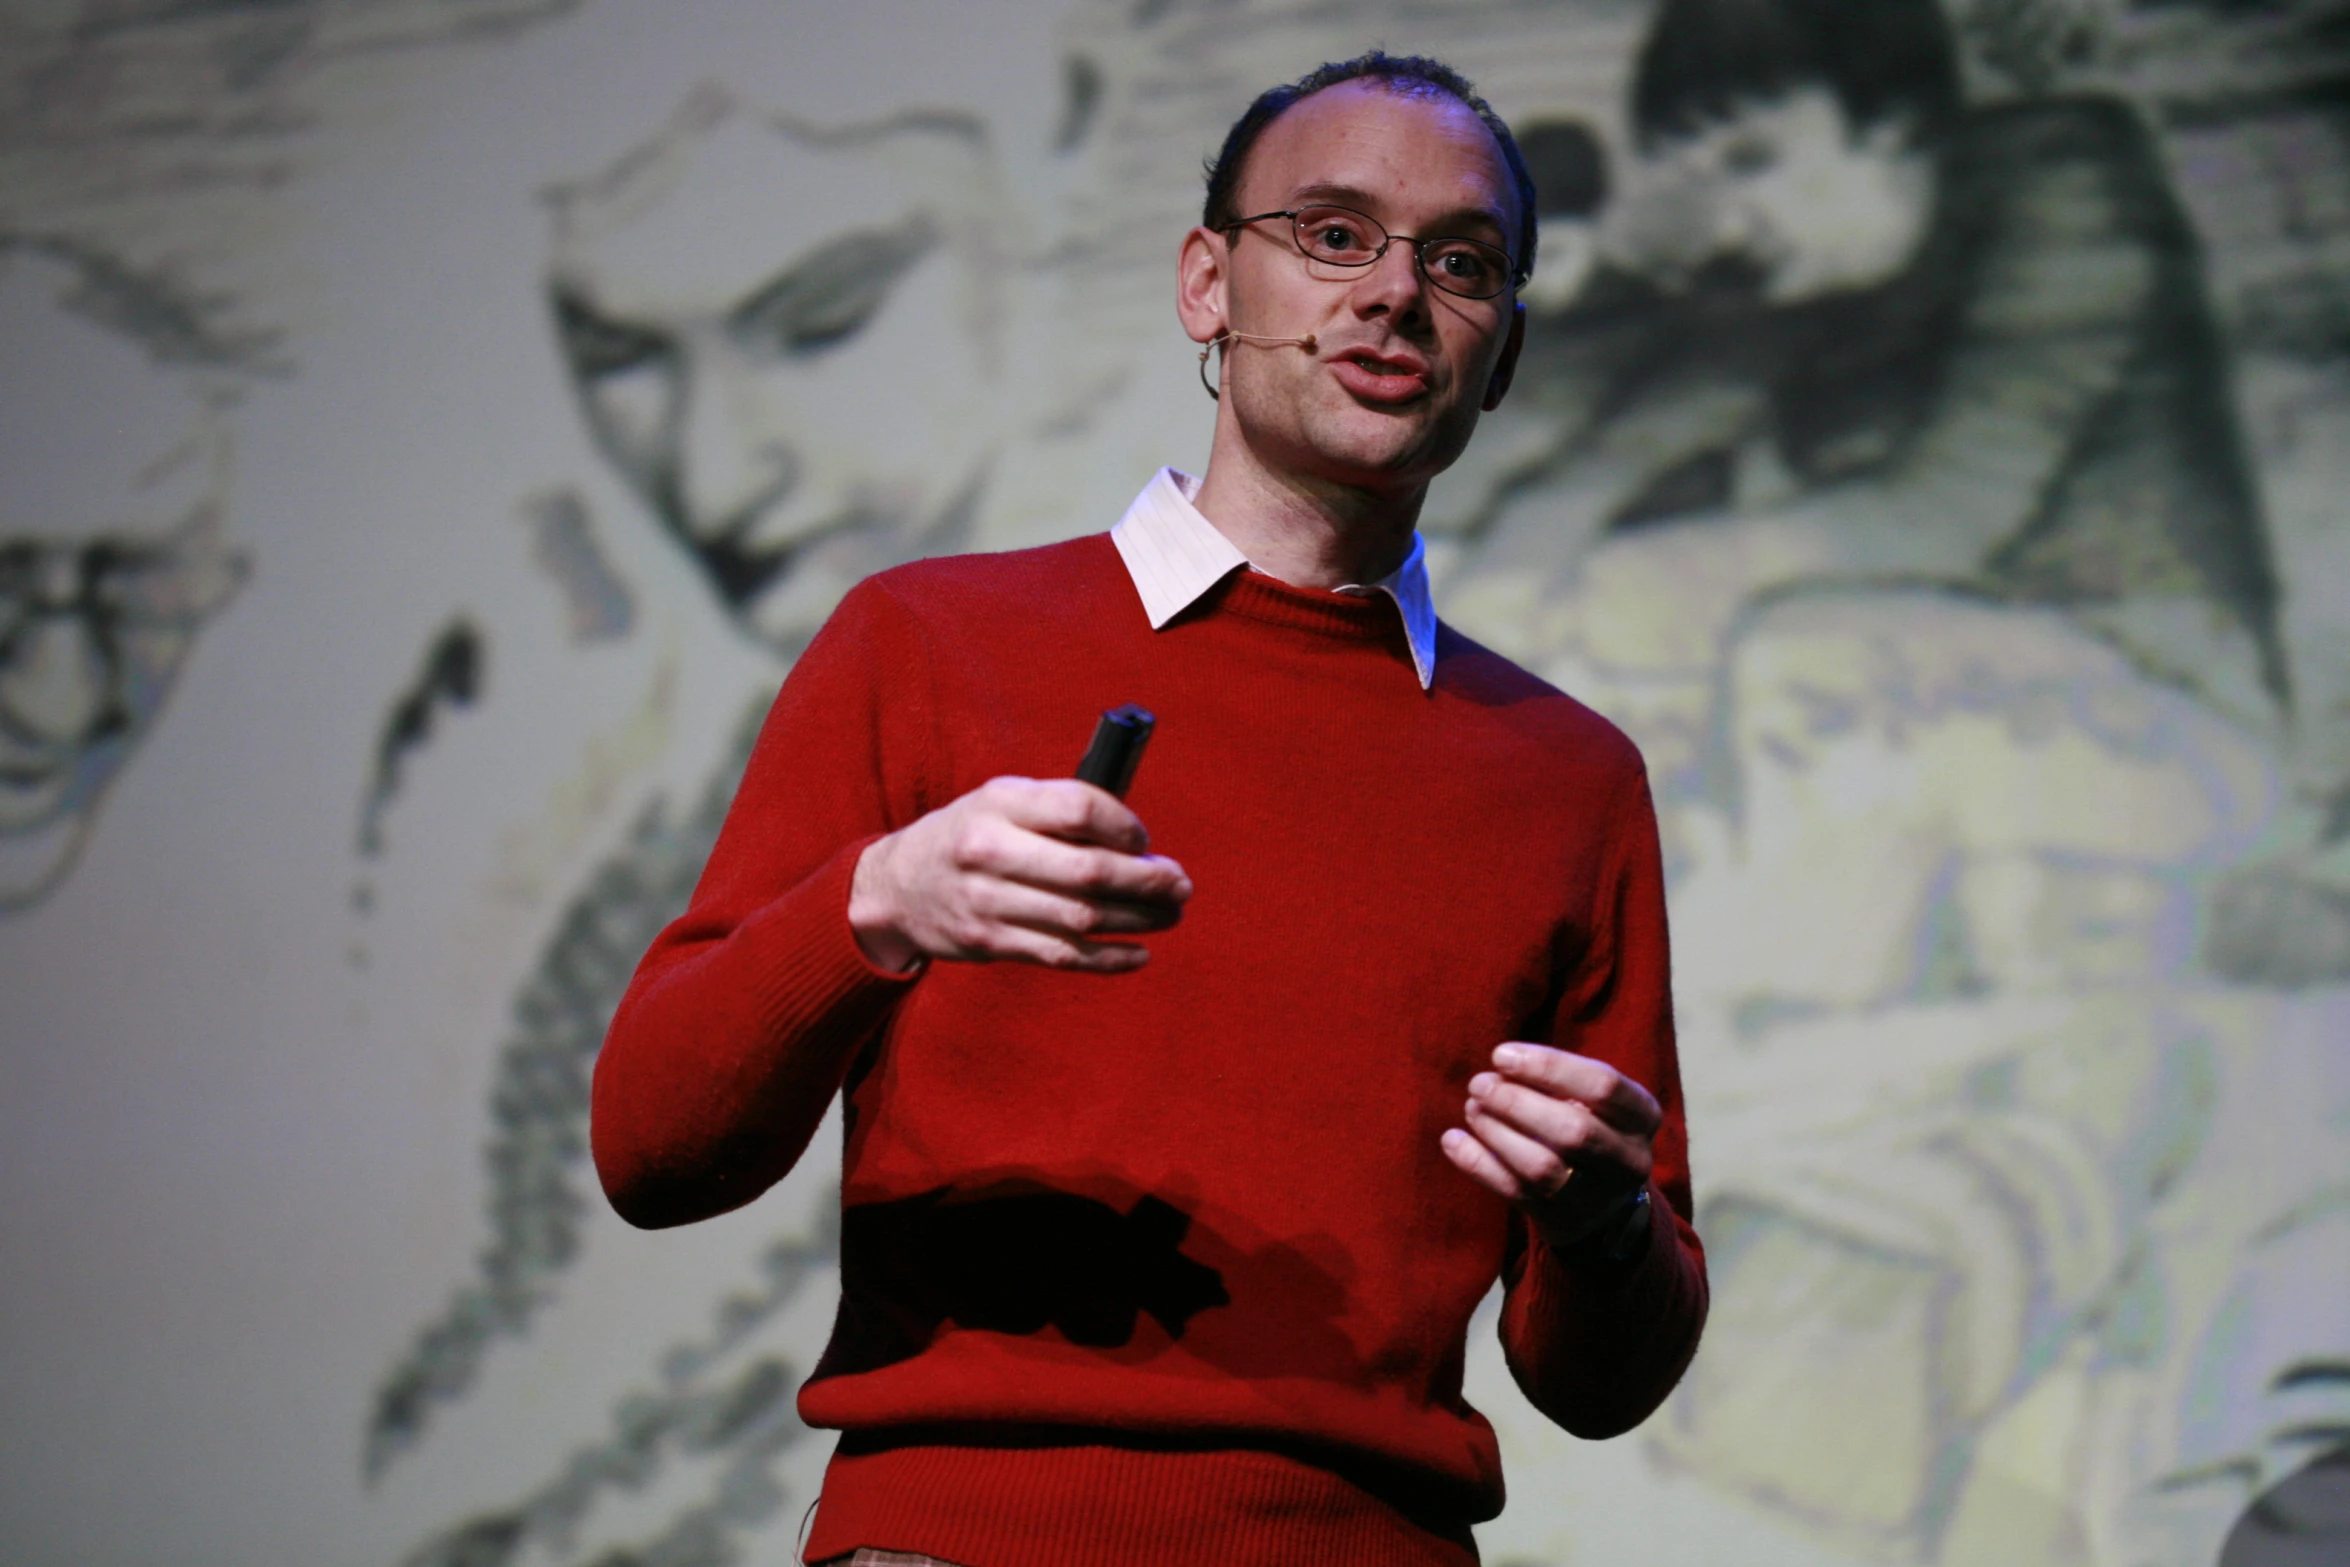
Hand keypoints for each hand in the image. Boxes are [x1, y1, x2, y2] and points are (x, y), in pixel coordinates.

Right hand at [848, 776, 1191, 974]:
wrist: (897, 888)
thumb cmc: (969, 836)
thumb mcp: (1001, 802)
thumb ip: (1059, 811)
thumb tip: (1137, 843)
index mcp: (999, 802)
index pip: (1080, 808)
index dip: (1125, 827)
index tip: (1145, 842)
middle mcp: (990, 851)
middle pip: (1088, 871)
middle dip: (1147, 881)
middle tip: (1181, 885)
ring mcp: (989, 903)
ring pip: (1082, 918)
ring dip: (1138, 920)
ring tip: (1170, 915)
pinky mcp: (991, 944)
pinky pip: (1062, 956)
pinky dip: (1108, 959)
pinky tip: (1139, 954)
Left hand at [1441, 1042, 1660, 1248]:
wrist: (1601, 1203)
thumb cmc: (1590, 1128)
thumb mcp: (1594, 1101)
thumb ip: (1559, 1081)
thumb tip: (1502, 1064)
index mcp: (1643, 1117)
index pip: (1603, 1085)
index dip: (1548, 1066)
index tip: (1500, 1054)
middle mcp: (1629, 1161)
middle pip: (1573, 1131)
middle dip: (1517, 1102)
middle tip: (1479, 1083)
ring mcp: (1597, 1198)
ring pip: (1542, 1166)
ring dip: (1497, 1132)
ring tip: (1471, 1107)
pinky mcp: (1562, 1221)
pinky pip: (1515, 1193)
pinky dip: (1478, 1164)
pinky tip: (1453, 1140)